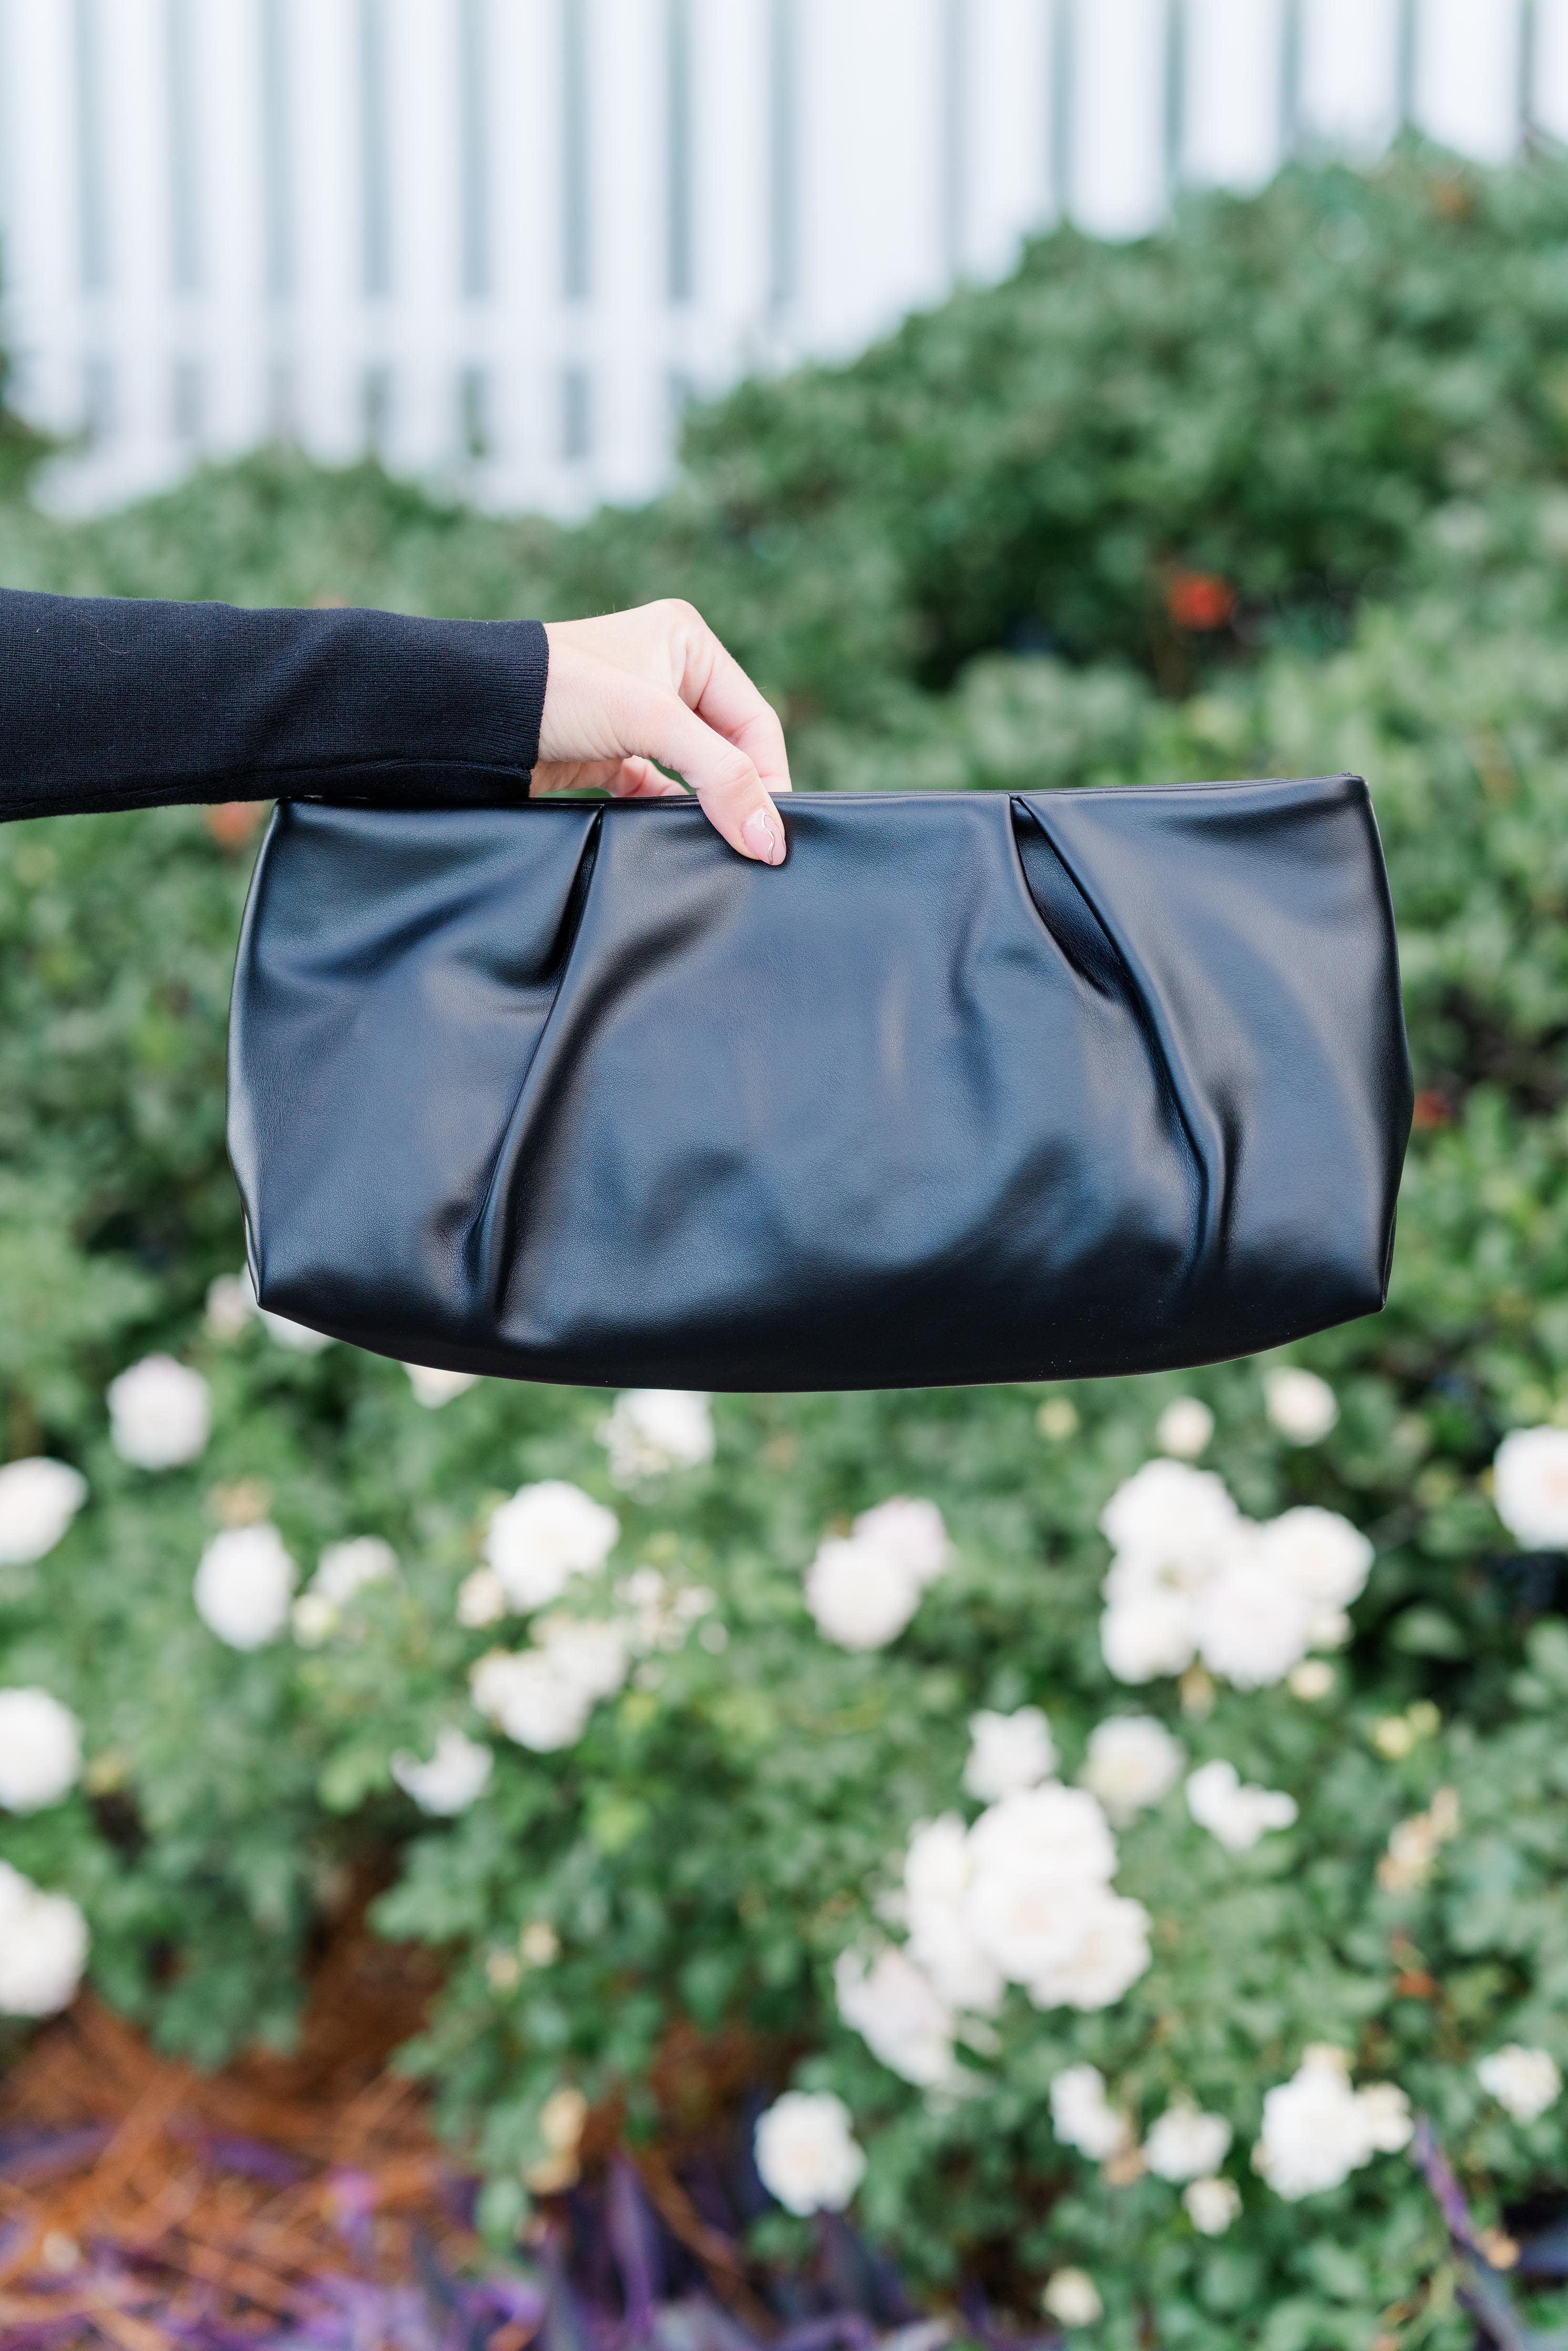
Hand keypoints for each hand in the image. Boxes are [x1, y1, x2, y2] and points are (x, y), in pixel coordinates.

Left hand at [536, 602, 789, 863]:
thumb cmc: (558, 689)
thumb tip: (768, 838)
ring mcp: (635, 713)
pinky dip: (669, 812)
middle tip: (753, 843)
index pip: (754, 719)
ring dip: (705, 805)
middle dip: (739, 792)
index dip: (769, 777)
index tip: (773, 834)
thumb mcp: (654, 722)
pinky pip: (657, 788)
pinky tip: (675, 836)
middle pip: (728, 746)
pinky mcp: (608, 752)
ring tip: (719, 843)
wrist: (471, 714)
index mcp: (688, 642)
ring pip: (694, 770)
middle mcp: (666, 671)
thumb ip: (722, 777)